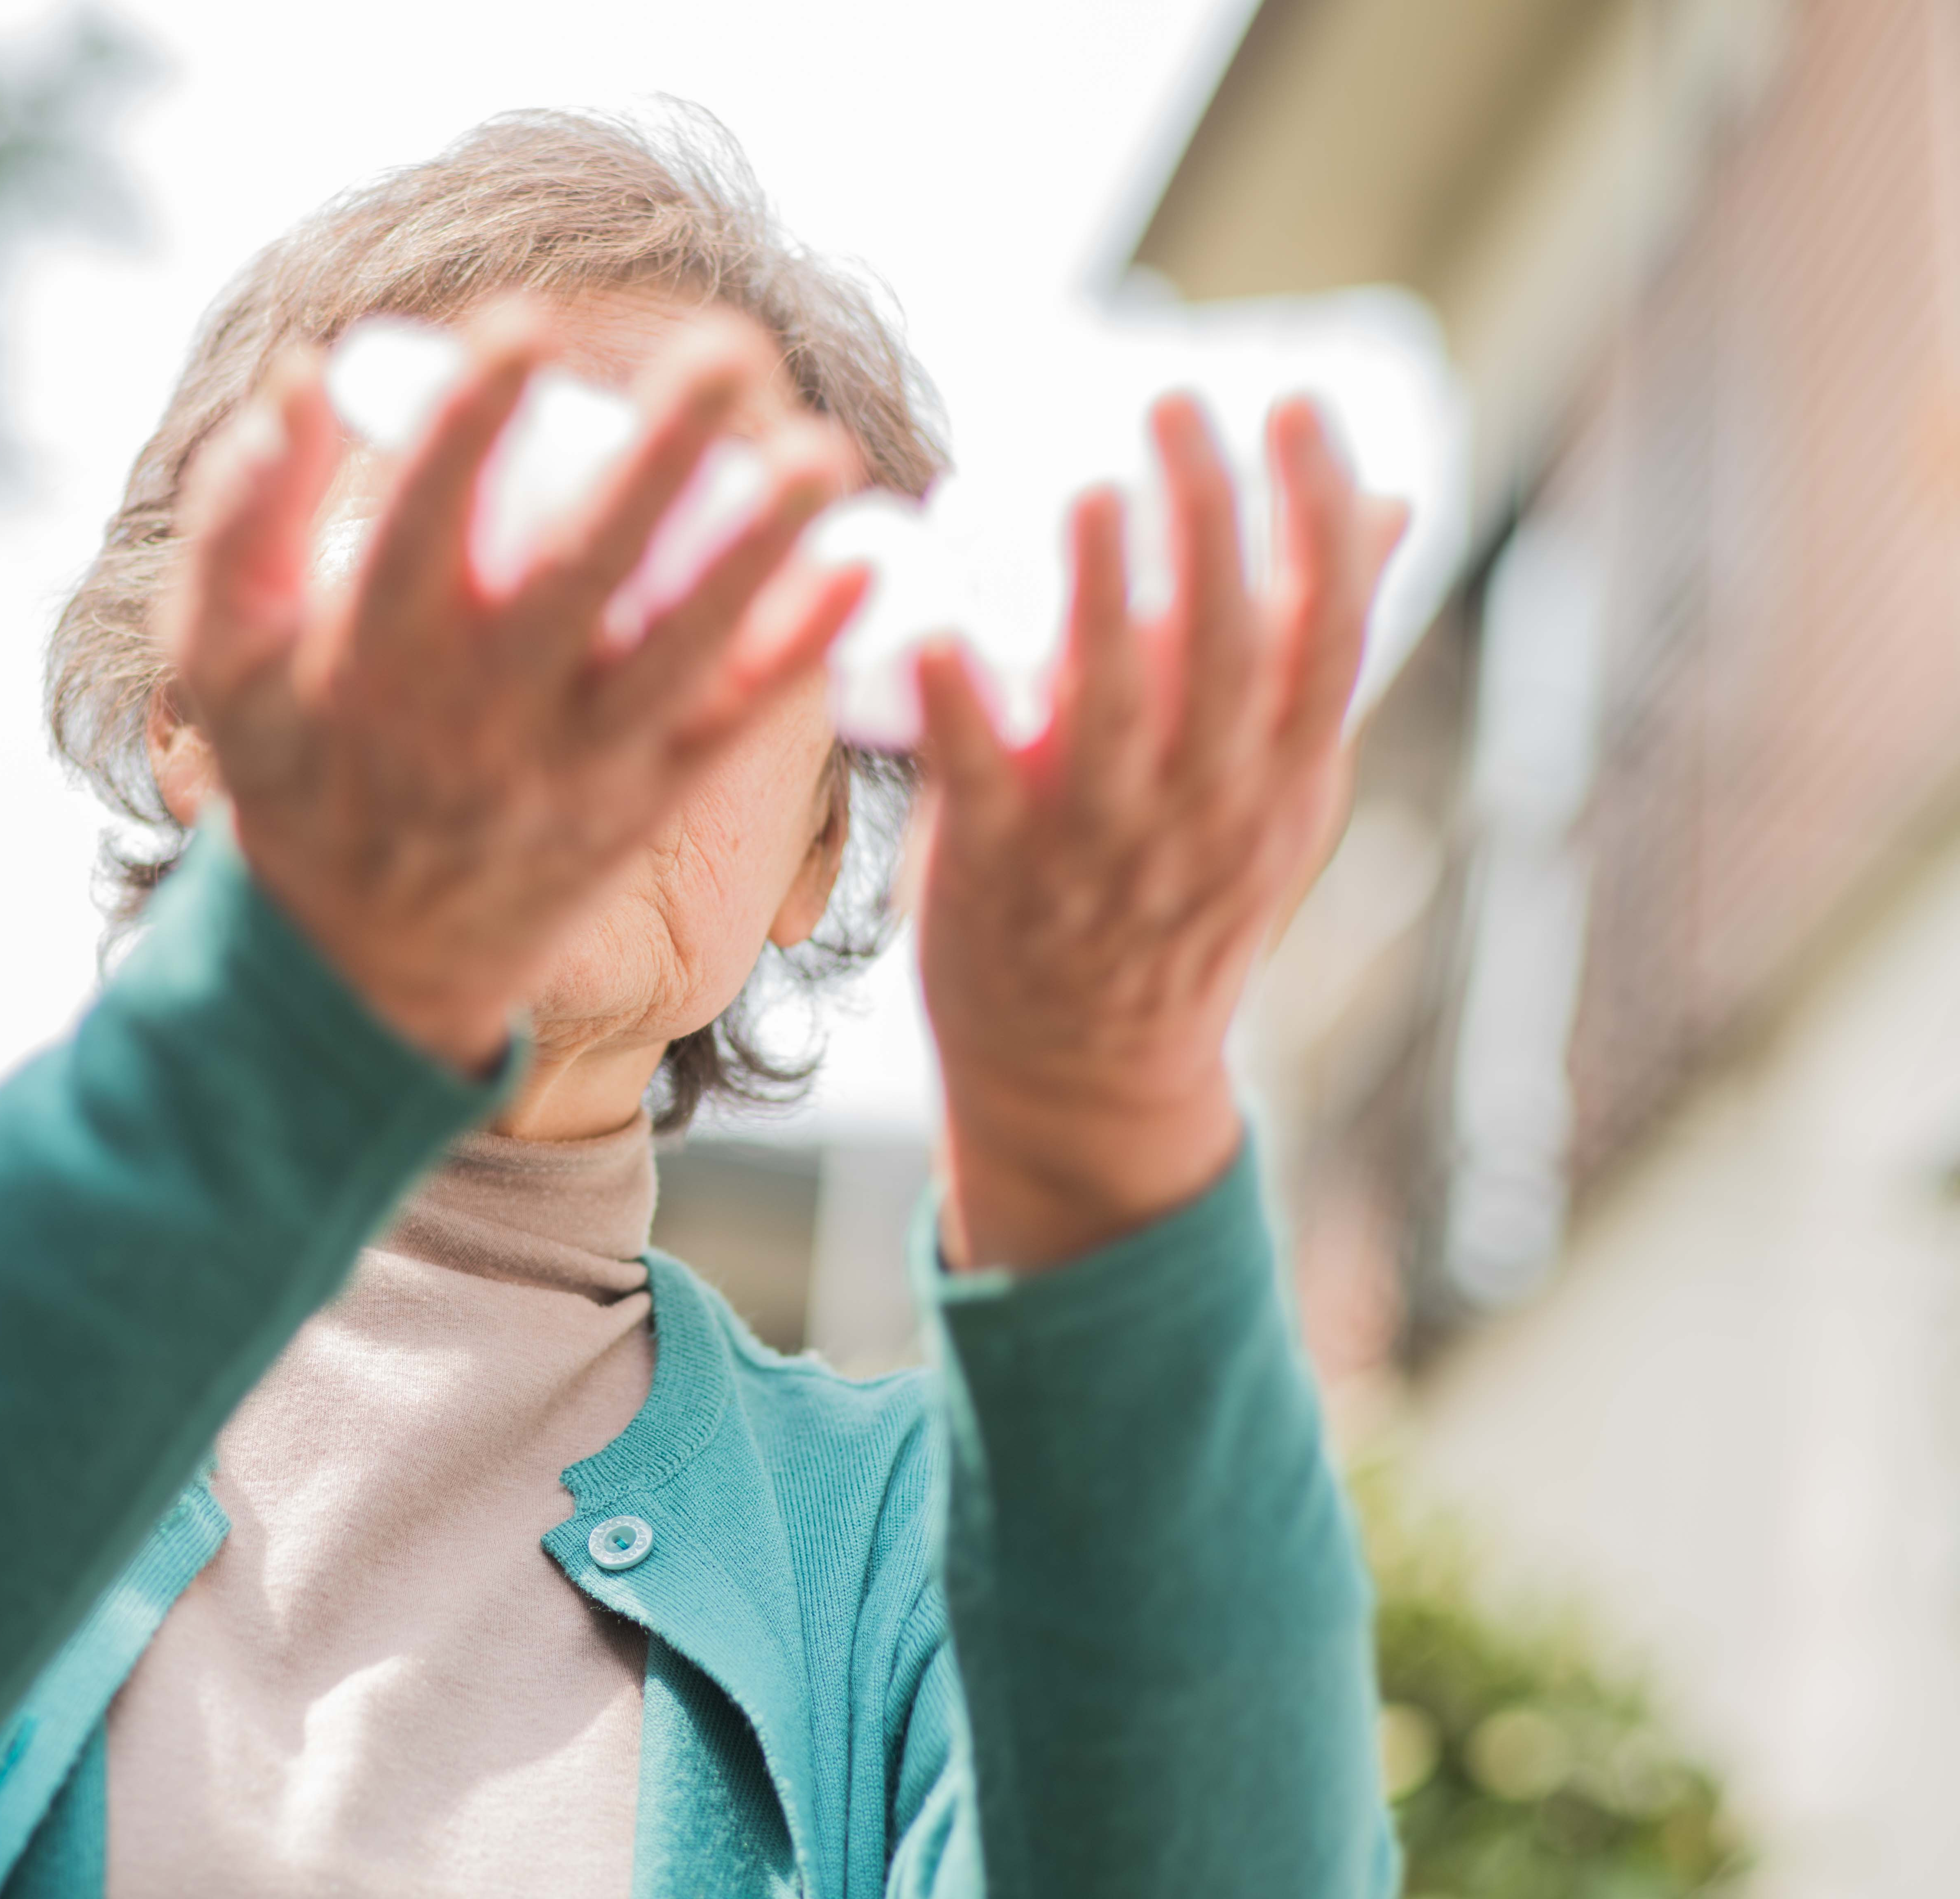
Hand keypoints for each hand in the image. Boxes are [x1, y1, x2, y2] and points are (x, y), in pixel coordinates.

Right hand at [158, 304, 863, 1071]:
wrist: (364, 964)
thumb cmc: (295, 773)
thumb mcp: (226, 661)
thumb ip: (241, 519)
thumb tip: (295, 378)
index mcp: (376, 655)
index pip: (427, 520)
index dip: (473, 423)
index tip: (525, 324)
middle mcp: (483, 708)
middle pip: (582, 568)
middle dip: (660, 457)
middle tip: (729, 347)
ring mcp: (572, 760)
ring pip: (679, 646)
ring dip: (759, 548)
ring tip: (824, 449)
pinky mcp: (641, 803)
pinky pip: (729, 724)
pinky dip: (796, 653)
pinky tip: (858, 570)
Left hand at [911, 393, 1407, 1269]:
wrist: (1090, 1071)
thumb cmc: (1179, 894)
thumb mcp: (1276, 787)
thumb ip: (1312, 653)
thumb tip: (1388, 503)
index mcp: (1281, 772)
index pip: (1324, 627)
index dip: (1319, 513)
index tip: (1296, 407)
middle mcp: (1206, 805)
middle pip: (1224, 645)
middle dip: (1206, 517)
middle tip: (1173, 403)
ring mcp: (1101, 841)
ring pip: (1113, 708)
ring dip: (1099, 596)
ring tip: (1086, 490)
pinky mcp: (996, 869)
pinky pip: (980, 781)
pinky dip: (960, 708)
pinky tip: (934, 632)